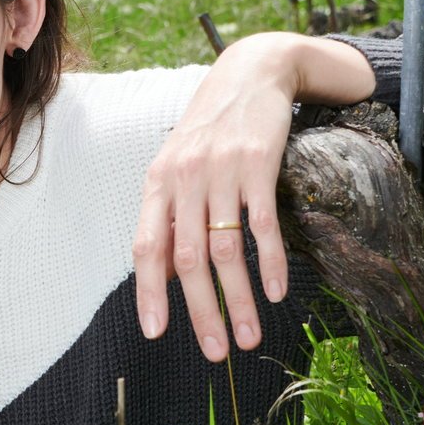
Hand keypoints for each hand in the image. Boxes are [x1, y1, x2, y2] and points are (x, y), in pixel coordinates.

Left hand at [132, 33, 372, 360]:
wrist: (252, 73)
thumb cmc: (212, 130)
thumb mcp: (179, 168)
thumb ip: (171, 218)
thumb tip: (168, 276)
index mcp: (158, 184)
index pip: (147, 249)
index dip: (150, 293)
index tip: (156, 334)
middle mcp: (184, 179)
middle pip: (190, 260)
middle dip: (203, 311)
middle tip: (217, 351)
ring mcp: (221, 172)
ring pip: (227, 250)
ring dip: (240, 300)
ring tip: (251, 336)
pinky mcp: (258, 164)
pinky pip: (263, 225)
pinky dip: (269, 263)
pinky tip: (277, 292)